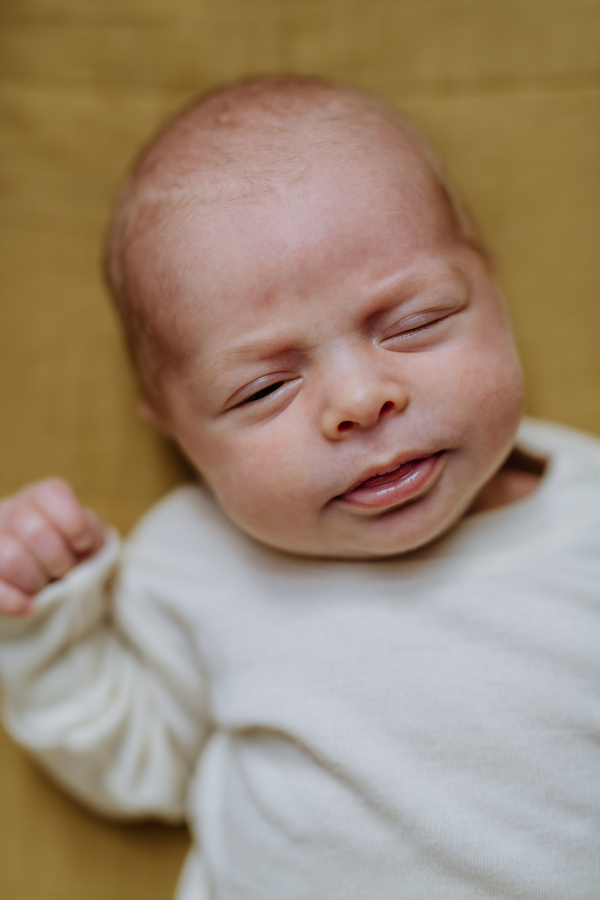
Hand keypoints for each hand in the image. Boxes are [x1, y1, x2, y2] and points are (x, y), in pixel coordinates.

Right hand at [0, 479, 104, 615]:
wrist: (48, 580)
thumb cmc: (72, 554)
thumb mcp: (89, 539)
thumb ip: (90, 534)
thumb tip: (79, 549)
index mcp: (40, 499)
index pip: (53, 493)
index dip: (75, 524)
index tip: (82, 545)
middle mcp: (11, 513)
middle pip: (35, 531)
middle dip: (59, 560)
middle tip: (64, 571)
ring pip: (10, 559)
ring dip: (36, 581)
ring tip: (45, 586)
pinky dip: (15, 601)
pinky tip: (31, 607)